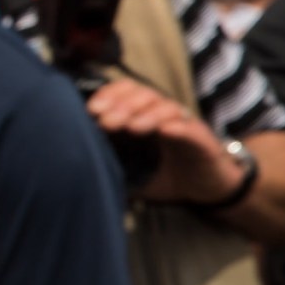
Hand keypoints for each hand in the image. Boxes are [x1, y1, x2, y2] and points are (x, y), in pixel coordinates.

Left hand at [83, 78, 243, 203]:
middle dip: (123, 104)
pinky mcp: (203, 140)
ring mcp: (184, 125)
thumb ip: (110, 164)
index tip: (91, 110)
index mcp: (143, 116)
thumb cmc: (163, 176)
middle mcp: (163, 115)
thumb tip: (79, 166)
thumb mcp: (130, 171)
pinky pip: (190, 128)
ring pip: (166, 106)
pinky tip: (164, 131)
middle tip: (106, 121)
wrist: (205, 192)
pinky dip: (177, 127)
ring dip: (147, 114)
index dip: (109, 95)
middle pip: (144, 94)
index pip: (127, 92)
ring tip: (131, 128)